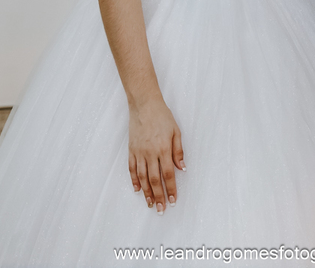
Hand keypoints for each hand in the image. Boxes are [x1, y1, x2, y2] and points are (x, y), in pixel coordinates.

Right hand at [127, 97, 184, 212]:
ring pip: (143, 177)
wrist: (144, 105)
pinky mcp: (131, 150)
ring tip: (151, 204)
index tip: (173, 200)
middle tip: (161, 209)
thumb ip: (179, 151)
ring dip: (147, 193)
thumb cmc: (162, 116)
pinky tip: (137, 190)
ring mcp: (139, 152)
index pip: (168, 174)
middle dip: (159, 196)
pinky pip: (132, 169)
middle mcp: (151, 153)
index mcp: (164, 149)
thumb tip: (182, 168)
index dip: (171, 189)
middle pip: (155, 180)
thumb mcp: (176, 131)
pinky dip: (134, 180)